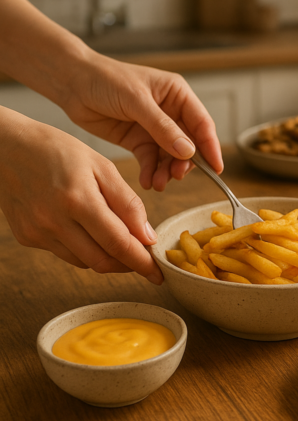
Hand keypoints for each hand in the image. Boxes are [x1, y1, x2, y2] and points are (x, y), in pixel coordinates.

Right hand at [0, 110, 162, 283]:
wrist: (6, 146)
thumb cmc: (57, 150)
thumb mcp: (102, 166)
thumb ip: (127, 203)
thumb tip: (147, 237)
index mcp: (78, 199)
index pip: (118, 243)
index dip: (142, 262)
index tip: (158, 274)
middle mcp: (54, 221)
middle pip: (102, 260)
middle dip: (128, 265)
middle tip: (145, 261)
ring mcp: (37, 232)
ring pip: (84, 262)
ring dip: (108, 259)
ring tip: (122, 244)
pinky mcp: (27, 237)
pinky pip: (65, 254)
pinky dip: (85, 250)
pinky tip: (91, 233)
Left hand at [55, 50, 223, 190]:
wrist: (71, 82)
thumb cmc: (105, 79)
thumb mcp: (136, 101)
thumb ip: (162, 127)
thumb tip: (188, 151)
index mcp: (177, 94)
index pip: (202, 123)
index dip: (210, 146)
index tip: (216, 168)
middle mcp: (170, 112)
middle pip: (188, 144)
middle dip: (184, 163)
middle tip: (176, 177)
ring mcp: (154, 128)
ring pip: (170, 156)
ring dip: (166, 171)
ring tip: (157, 182)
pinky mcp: (138, 140)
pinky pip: (150, 160)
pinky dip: (150, 171)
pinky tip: (146, 180)